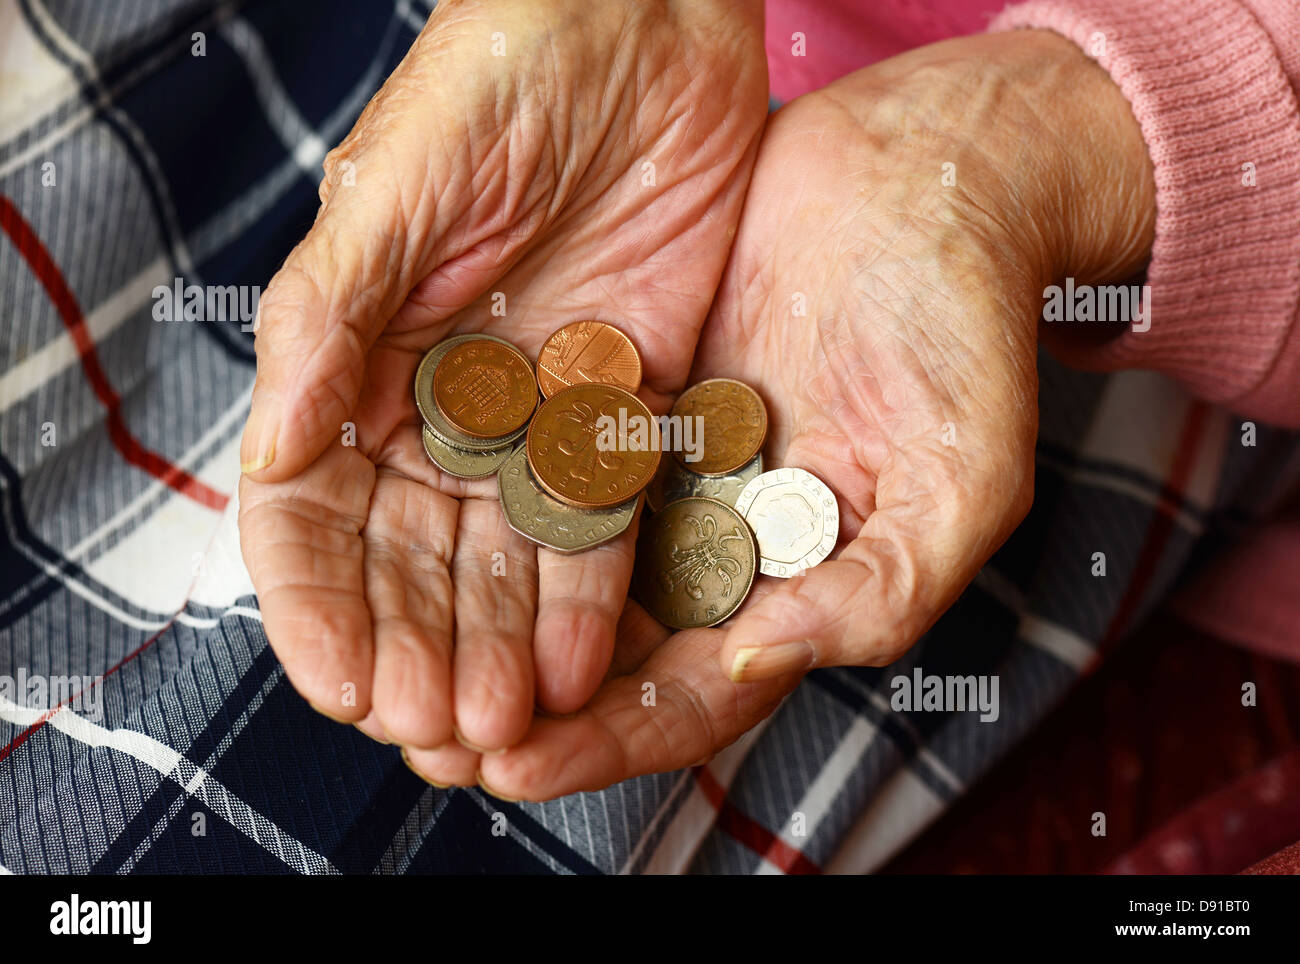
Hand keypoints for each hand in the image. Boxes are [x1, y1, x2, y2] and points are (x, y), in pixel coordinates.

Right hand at [236, 0, 767, 759]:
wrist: (644, 25)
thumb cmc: (498, 74)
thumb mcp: (395, 185)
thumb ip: (329, 314)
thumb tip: (268, 445)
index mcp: (358, 358)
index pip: (316, 509)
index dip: (320, 602)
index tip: (339, 682)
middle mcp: (439, 403)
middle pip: (412, 558)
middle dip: (414, 646)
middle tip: (429, 730)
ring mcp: (532, 413)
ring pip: (502, 560)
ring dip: (494, 648)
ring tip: (497, 730)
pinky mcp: (621, 406)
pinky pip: (600, 520)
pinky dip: (585, 597)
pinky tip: (573, 670)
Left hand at [472, 30, 1156, 797]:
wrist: (922, 188)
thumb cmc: (964, 332)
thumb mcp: (960, 480)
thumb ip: (880, 590)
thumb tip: (757, 657)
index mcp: (797, 591)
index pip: (689, 696)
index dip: (604, 741)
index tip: (513, 768)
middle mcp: (719, 547)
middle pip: (605, 657)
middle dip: (515, 707)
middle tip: (420, 736)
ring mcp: (666, 476)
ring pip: (558, 577)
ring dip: (481, 627)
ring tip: (389, 665)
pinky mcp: (622, 404)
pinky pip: (543, 471)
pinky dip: (486, 514)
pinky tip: (412, 536)